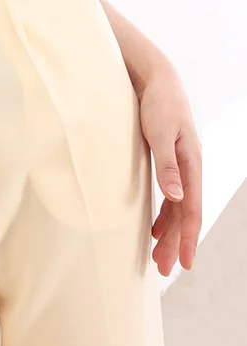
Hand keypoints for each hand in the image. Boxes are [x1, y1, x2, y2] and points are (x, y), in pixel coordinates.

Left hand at [136, 60, 202, 275]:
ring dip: (167, 231)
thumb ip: (167, 165)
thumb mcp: (161, 132)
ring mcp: (180, 164)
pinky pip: (170, 196)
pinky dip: (163, 214)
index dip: (187, 237)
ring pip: (177, 207)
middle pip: (184, 213)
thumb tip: (176, 197)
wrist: (156, 77)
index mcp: (192, 163)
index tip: (183, 263)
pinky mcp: (168, 159)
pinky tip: (153, 227)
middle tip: (163, 268)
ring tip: (158, 256)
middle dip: (175, 242)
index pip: (191, 209)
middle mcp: (189, 167)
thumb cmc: (159, 102)